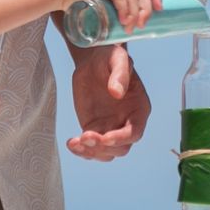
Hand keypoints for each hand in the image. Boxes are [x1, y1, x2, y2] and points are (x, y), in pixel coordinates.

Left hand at [67, 43, 149, 160]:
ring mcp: (110, 128)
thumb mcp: (117, 59)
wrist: (92, 59)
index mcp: (139, 109)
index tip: (105, 138)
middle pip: (120, 149)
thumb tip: (117, 92)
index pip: (134, 133)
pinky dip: (81, 150)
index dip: (121, 139)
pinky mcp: (94, 128)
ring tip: (75, 143)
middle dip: (103, 148)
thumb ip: (120, 75)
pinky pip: (90, 147)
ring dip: (91, 153)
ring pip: (105, 153)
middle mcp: (127, 122)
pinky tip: (71, 142)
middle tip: (85, 137)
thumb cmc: (110, 57)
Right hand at [68, 0, 162, 31]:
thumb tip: (124, 34)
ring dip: (136, 14)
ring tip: (131, 28)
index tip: (159, 10)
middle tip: (142, 25)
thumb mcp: (100, 6)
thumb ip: (112, 13)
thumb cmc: (77, 2)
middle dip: (147, 8)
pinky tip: (124, 21)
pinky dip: (125, 10)